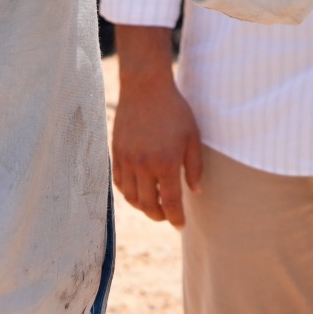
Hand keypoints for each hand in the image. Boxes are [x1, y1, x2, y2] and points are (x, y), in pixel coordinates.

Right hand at [111, 71, 203, 227]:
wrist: (145, 88)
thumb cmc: (174, 110)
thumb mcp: (192, 136)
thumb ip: (195, 167)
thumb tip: (196, 192)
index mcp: (165, 162)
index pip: (170, 202)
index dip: (176, 218)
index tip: (181, 225)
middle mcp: (143, 165)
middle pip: (148, 205)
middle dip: (160, 216)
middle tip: (168, 216)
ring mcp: (127, 160)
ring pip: (131, 198)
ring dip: (143, 207)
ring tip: (154, 205)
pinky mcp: (116, 153)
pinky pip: (119, 183)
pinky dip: (129, 193)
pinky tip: (139, 190)